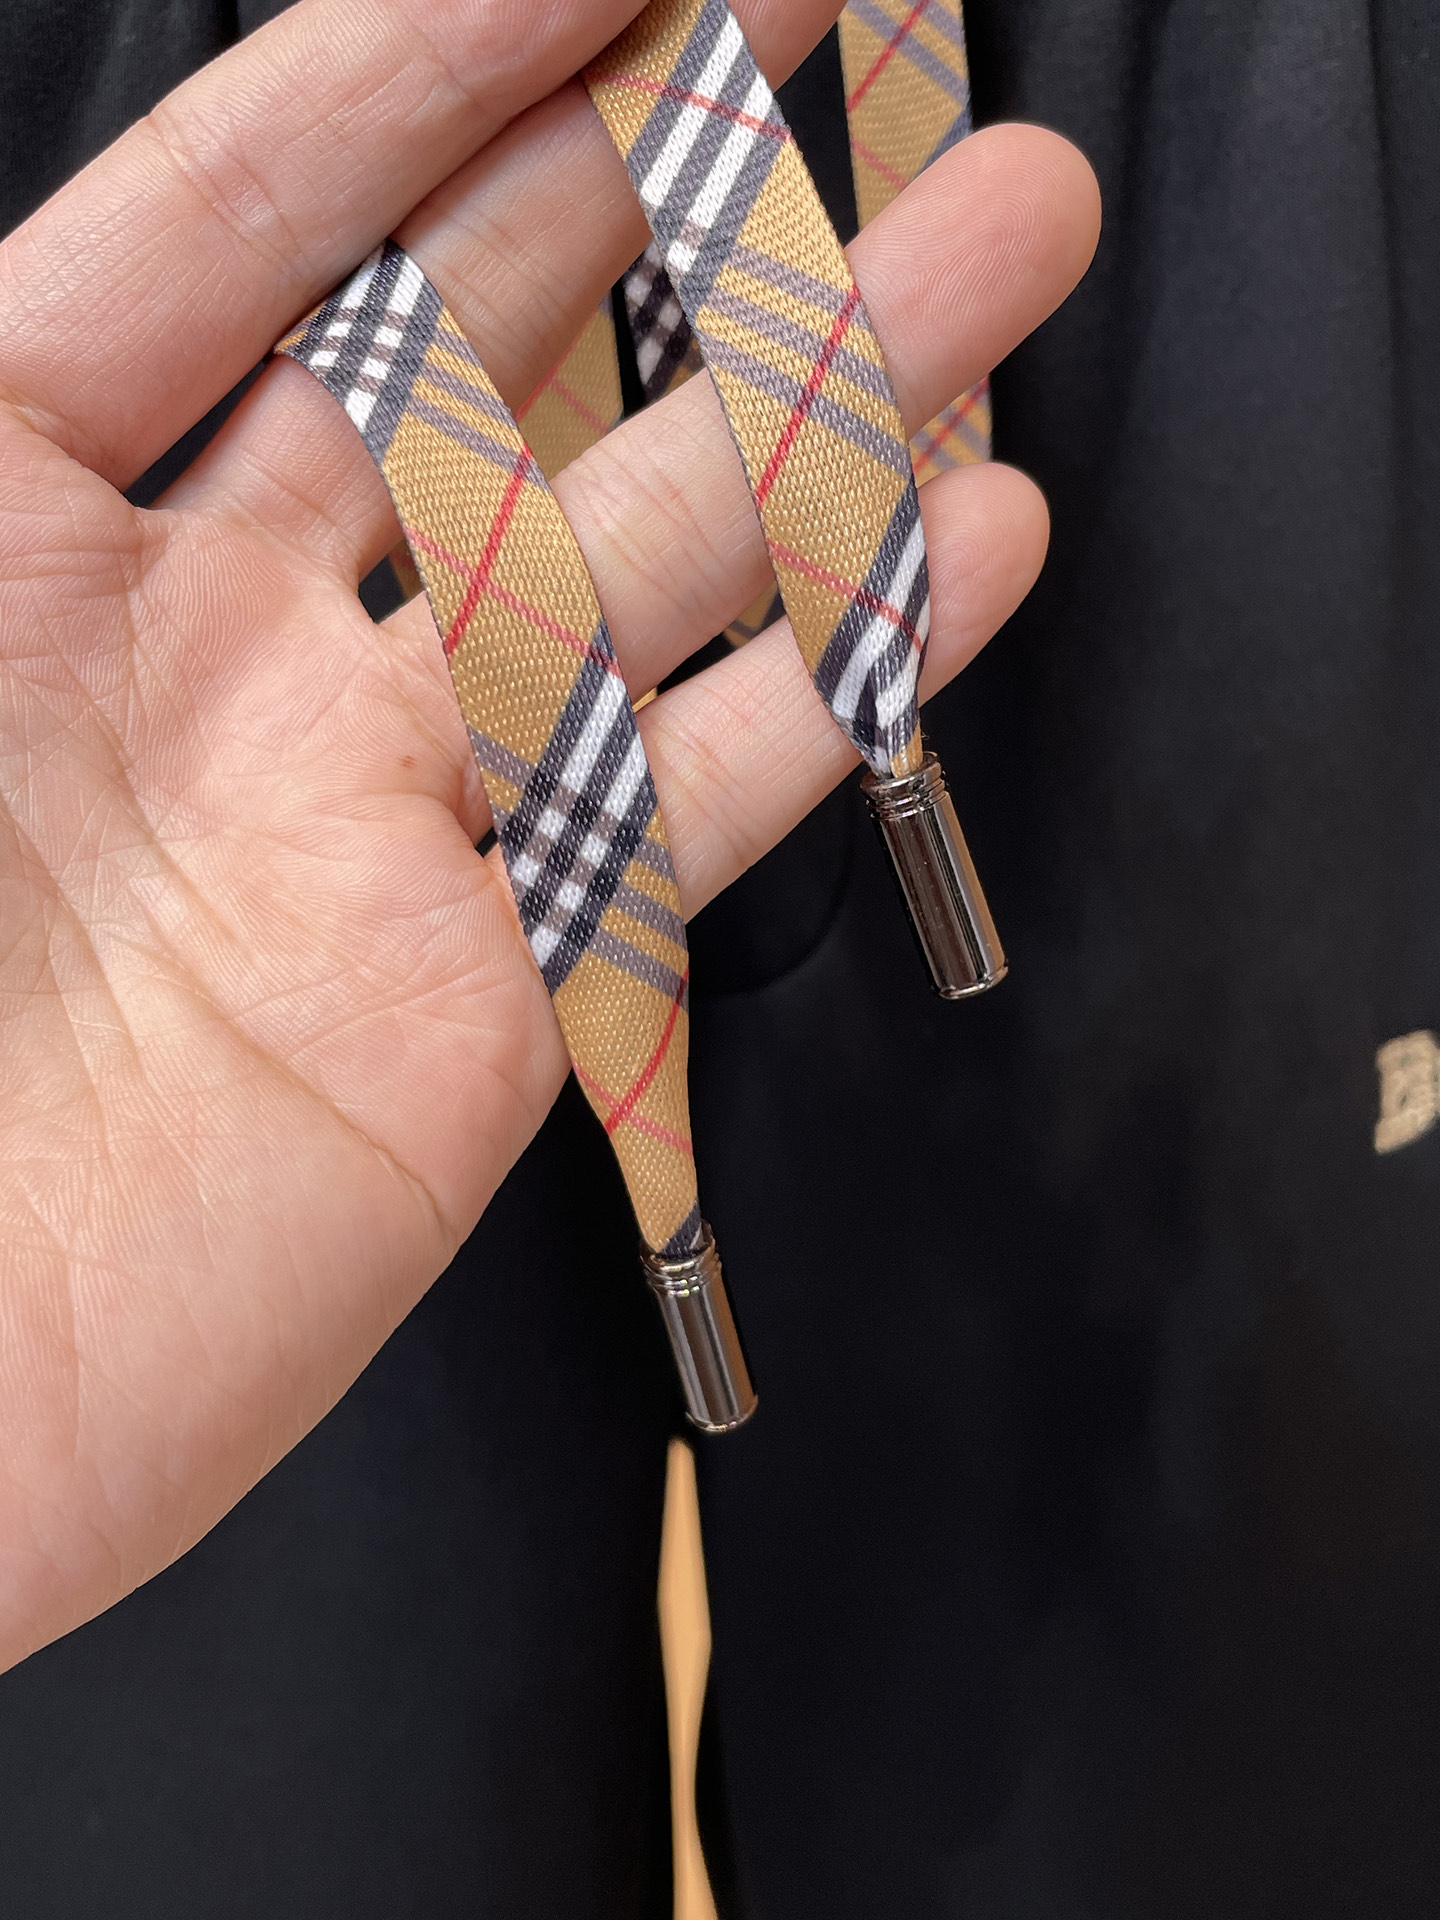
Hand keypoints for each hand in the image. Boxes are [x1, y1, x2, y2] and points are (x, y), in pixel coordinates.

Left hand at [0, 0, 1098, 1666]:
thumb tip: (94, 220)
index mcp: (8, 511)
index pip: (256, 215)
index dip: (437, 55)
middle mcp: (214, 641)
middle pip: (486, 357)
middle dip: (671, 189)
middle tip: (841, 45)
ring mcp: (371, 812)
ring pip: (637, 565)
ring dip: (824, 405)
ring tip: (992, 248)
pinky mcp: (489, 987)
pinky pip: (690, 805)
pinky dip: (841, 681)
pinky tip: (969, 551)